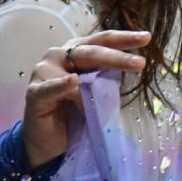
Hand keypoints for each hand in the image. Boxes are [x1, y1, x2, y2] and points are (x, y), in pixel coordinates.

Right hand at [22, 30, 150, 166]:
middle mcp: (59, 56)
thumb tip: (132, 65)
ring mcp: (43, 72)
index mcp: (76, 52)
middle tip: (140, 63)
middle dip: (117, 57)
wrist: (50, 142)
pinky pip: (50, 88)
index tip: (147, 37)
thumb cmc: (75, 113)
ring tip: (106, 98)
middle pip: (91, 51)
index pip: (102, 41)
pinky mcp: (34, 93)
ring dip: (93, 83)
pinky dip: (61, 85)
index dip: (123, 38)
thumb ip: (107, 77)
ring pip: (74, 71)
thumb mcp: (96, 92)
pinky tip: (72, 81)